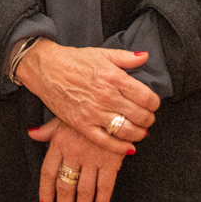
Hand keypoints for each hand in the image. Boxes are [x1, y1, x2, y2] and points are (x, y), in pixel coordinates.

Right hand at [15, 39, 158, 151]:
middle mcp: (107, 96)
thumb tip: (145, 56)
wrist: (46, 69)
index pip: (147, 97)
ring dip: (139, 133)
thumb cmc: (74, 60)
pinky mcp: (82, 125)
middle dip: (149, 119)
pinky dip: (120, 148)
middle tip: (147, 118)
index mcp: (114, 77)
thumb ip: (126, 57)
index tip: (152, 104)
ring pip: (127, 130)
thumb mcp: (102, 53)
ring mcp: (94, 113)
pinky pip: (107, 142)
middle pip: (140, 116)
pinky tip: (129, 148)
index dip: (154, 104)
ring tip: (140, 131)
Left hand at [30, 119, 124, 201]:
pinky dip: (103, 200)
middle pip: (65, 186)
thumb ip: (48, 130)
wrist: (111, 103)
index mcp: (59, 143)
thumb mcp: (63, 116)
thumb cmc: (86, 110)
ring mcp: (93, 158)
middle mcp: (74, 153)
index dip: (45, 192)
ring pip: (84, 190)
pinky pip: (106, 185)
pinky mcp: (111, 160)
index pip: (48, 173)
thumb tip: (32, 134)